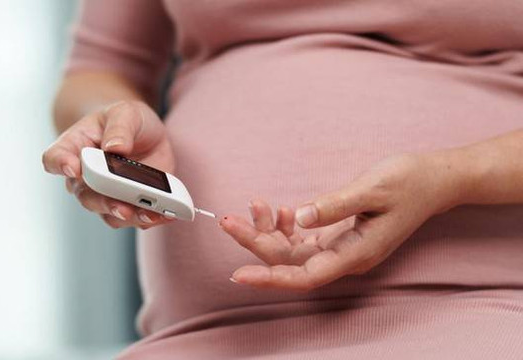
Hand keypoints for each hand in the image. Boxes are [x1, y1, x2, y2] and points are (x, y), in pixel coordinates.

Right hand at [42, 100, 175, 228]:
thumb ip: (119, 127)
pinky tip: (164, 214)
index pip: (54, 158)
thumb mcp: (126, 112)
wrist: (142, 133)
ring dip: (130, 216)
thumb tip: (115, 148)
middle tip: (121, 206)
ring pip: (109, 213)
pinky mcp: (128, 204)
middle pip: (85, 195)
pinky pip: (134, 219)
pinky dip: (149, 218)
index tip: (72, 168)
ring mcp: (105, 194)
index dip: (60, 164)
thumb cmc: (125, 120)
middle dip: (104, 202)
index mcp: (74, 148)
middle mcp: (84, 178)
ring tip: (149, 214)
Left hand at [220, 153, 460, 290]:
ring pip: (293, 251)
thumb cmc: (408, 182)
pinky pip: (303, 240)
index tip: (238, 274)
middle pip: (290, 262)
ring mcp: (341, 249)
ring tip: (253, 205)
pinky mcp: (338, 236)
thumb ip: (335, 204)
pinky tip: (280, 209)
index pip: (304, 275)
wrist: (433, 181)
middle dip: (256, 243)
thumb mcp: (373, 188)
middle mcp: (345, 258)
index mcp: (355, 254)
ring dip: (268, 232)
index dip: (269, 277)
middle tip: (227, 221)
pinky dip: (286, 226)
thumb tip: (299, 217)